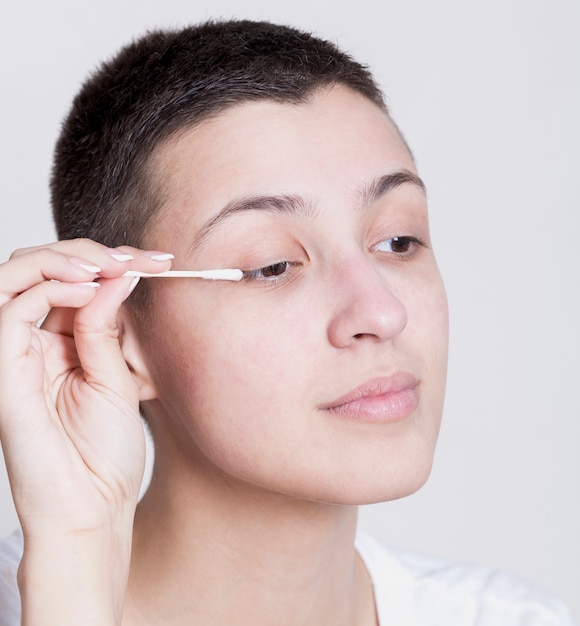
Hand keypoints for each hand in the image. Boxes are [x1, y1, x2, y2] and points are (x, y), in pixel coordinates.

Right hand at [0, 240, 170, 537]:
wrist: (94, 509)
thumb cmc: (106, 454)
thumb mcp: (116, 380)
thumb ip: (107, 329)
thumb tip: (118, 275)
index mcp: (62, 344)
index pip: (74, 282)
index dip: (112, 262)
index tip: (159, 261)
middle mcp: (34, 343)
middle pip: (41, 270)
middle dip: (89, 253)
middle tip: (136, 258)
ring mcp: (15, 355)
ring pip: (16, 277)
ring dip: (63, 259)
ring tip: (108, 265)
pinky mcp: (4, 372)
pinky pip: (11, 311)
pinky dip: (49, 288)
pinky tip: (90, 290)